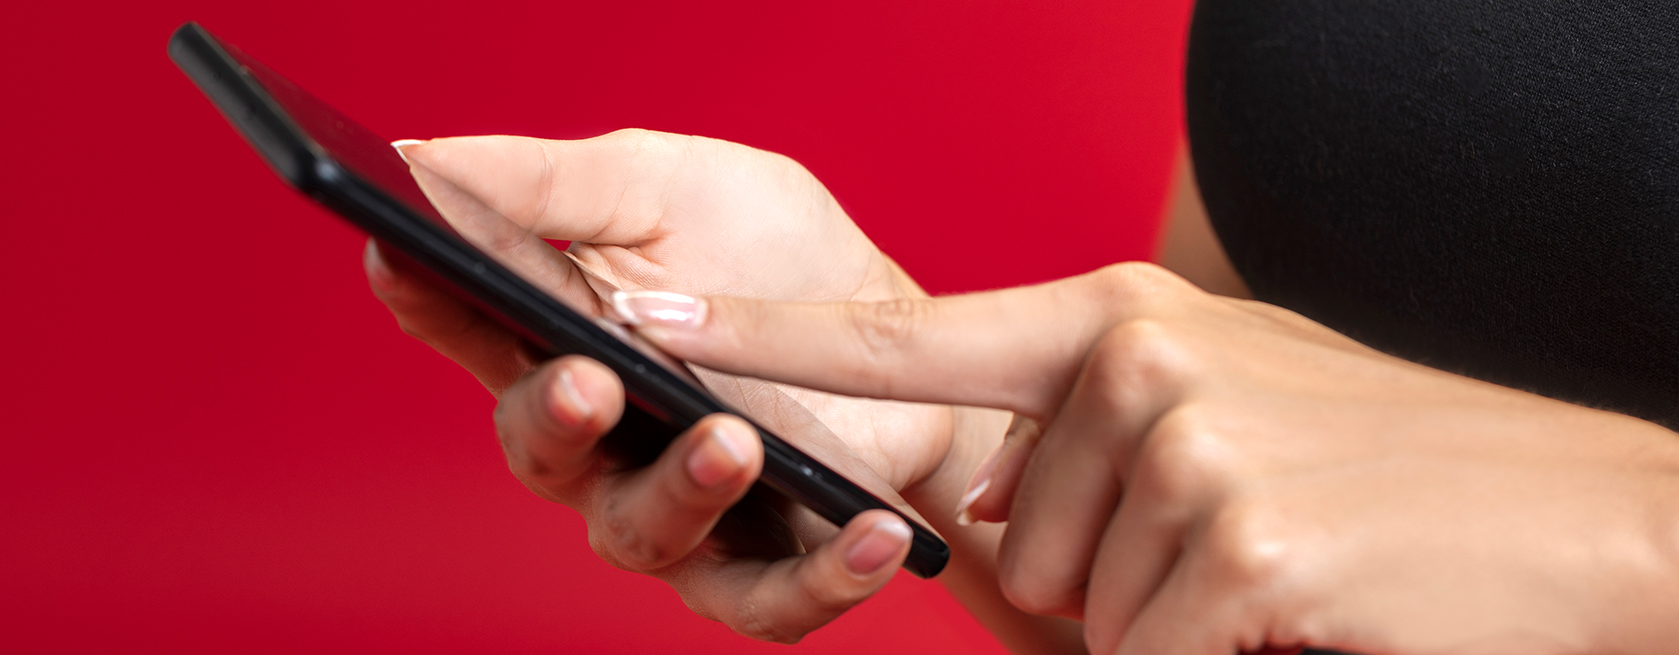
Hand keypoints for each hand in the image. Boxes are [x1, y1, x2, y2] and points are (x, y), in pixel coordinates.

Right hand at [363, 130, 995, 642]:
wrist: (908, 345)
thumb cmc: (777, 260)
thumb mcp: (672, 189)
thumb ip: (556, 182)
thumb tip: (424, 154)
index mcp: (560, 337)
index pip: (468, 322)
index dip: (426, 294)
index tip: (396, 251)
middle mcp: (600, 438)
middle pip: (539, 448)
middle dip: (557, 418)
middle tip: (591, 380)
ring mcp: (676, 510)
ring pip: (642, 531)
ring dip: (683, 491)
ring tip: (736, 443)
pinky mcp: (763, 564)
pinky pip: (772, 598)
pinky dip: (824, 573)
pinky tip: (871, 532)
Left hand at [605, 261, 1678, 654]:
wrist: (1580, 519)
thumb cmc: (1386, 477)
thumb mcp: (1223, 416)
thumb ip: (1086, 442)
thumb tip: (986, 519)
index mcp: (1114, 318)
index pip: (902, 335)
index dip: (759, 332)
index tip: (638, 311)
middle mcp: (1137, 360)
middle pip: (1010, 542)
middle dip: (1102, 581)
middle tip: (1239, 543)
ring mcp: (1189, 444)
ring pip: (1079, 609)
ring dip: (1166, 621)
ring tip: (1282, 570)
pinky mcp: (1242, 538)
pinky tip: (1299, 614)